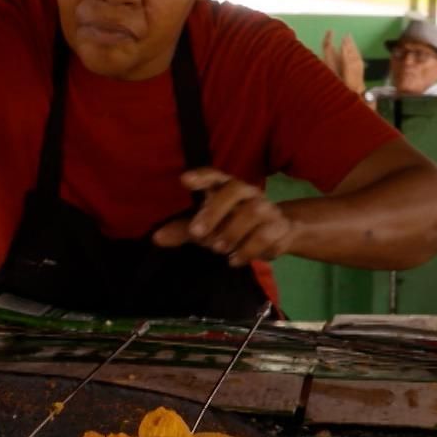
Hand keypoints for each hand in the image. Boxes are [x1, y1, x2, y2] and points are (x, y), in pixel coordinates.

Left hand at [151, 169, 295, 267]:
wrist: (279, 231)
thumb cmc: (234, 224)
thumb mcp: (208, 227)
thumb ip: (183, 230)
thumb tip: (156, 238)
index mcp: (227, 187)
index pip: (215, 176)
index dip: (201, 176)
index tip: (184, 180)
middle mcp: (248, 193)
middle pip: (234, 190)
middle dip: (215, 211)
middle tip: (196, 233)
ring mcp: (266, 208)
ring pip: (253, 212)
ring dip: (233, 231)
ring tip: (218, 249)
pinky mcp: (280, 227)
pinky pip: (266, 235)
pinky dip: (249, 250)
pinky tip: (234, 260)